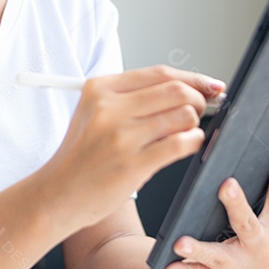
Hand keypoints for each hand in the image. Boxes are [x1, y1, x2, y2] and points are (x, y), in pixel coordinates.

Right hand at [40, 65, 225, 232]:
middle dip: (198, 99)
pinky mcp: (132, 164)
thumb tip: (185, 87)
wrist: (58, 195)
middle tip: (200, 111)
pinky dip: (194, 142)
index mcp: (99, 88)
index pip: (160, 73)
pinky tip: (188, 145)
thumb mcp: (95, 113)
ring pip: (183, 115)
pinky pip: (181, 143)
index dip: (193, 78)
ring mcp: (120, 136)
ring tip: (188, 132)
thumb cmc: (82, 156)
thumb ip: (132, 98)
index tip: (210, 85)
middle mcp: (109, 108)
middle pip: (176, 90)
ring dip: (195, 123)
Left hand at [159, 128, 268, 268]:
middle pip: (249, 224)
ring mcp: (243, 268)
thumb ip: (259, 194)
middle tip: (226, 186)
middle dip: (237, 205)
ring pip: (219, 256)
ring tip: (181, 242)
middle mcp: (263, 246)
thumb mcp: (264, 221)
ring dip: (200, 248)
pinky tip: (168, 267)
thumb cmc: (251, 246)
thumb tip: (244, 146)